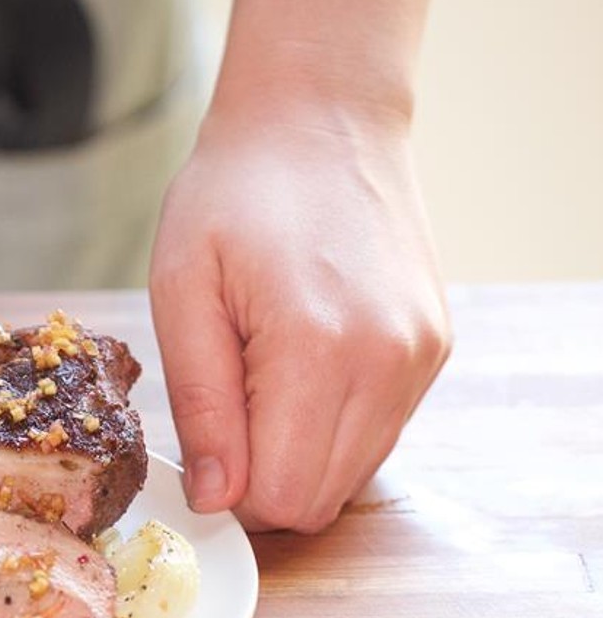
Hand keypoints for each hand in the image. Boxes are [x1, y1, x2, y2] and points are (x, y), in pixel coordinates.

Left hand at [149, 101, 450, 532]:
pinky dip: (332, 429)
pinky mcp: (433, 349)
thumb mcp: (184, 292)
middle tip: (224, 417)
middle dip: (260, 483)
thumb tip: (217, 499)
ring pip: (352, 475)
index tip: (201, 449)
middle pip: (318, 499)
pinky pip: (378, 434)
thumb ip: (201, 403)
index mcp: (317, 350)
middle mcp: (387, 363)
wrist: (320, 118)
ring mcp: (420, 357)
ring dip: (297, 457)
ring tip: (260, 380)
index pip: (278, 496)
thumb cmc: (235, 193)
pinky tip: (299, 370)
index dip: (228, 493)